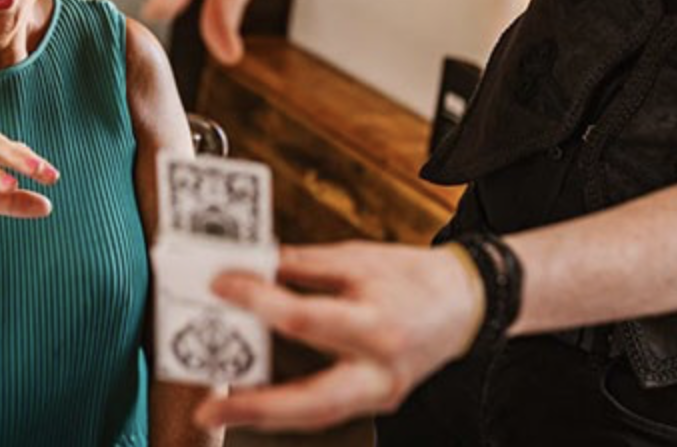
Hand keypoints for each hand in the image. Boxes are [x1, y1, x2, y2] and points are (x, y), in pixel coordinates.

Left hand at [193, 241, 483, 431]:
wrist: (467, 304)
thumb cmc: (411, 277)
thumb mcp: (358, 258)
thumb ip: (302, 266)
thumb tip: (251, 264)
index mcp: (378, 325)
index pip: (306, 319)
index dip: (258, 302)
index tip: (221, 284)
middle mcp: (381, 370)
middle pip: (313, 402)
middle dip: (257, 407)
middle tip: (209, 409)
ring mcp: (381, 394)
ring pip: (316, 417)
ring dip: (265, 415)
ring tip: (220, 409)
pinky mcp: (377, 401)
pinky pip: (327, 409)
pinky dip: (289, 406)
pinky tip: (255, 399)